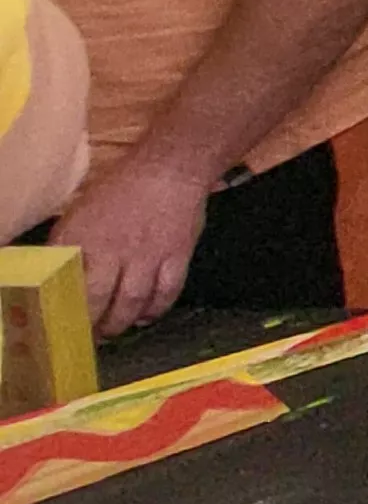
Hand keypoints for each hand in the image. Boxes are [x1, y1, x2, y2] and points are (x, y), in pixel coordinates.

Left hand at [49, 157, 214, 337]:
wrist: (170, 168)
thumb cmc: (121, 188)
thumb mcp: (81, 211)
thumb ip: (68, 243)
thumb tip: (54, 270)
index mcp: (84, 235)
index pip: (66, 281)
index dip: (62, 306)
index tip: (59, 321)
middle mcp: (114, 248)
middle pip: (98, 298)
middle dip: (91, 324)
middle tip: (87, 335)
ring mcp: (148, 253)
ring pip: (132, 301)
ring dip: (121, 322)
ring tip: (113, 330)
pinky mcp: (177, 255)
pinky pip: (167, 291)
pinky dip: (156, 309)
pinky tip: (146, 315)